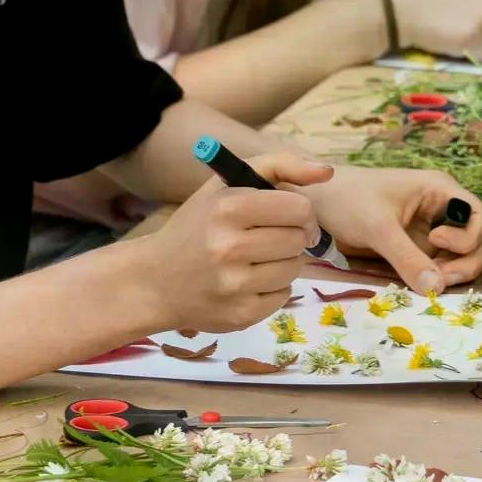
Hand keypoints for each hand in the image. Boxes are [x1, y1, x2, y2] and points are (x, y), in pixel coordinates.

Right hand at [137, 153, 328, 332]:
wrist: (155, 281)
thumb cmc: (196, 225)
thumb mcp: (225, 184)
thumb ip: (278, 166)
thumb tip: (327, 171)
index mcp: (228, 207)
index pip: (299, 208)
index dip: (301, 211)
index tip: (291, 215)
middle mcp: (230, 246)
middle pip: (300, 239)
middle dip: (293, 236)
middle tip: (272, 236)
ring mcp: (236, 285)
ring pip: (295, 268)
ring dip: (284, 261)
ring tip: (257, 259)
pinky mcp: (242, 315)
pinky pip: (284, 295)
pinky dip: (273, 287)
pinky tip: (248, 281)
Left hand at [305, 166, 481, 295]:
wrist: (316, 203)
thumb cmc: (347, 200)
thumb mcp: (377, 227)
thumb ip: (406, 257)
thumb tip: (436, 289)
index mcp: (440, 191)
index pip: (480, 217)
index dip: (469, 236)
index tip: (436, 242)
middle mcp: (442, 209)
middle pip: (479, 240)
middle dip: (467, 262)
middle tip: (441, 279)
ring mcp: (432, 230)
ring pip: (463, 256)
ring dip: (455, 273)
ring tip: (430, 283)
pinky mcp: (418, 248)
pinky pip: (441, 265)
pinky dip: (439, 277)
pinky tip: (421, 284)